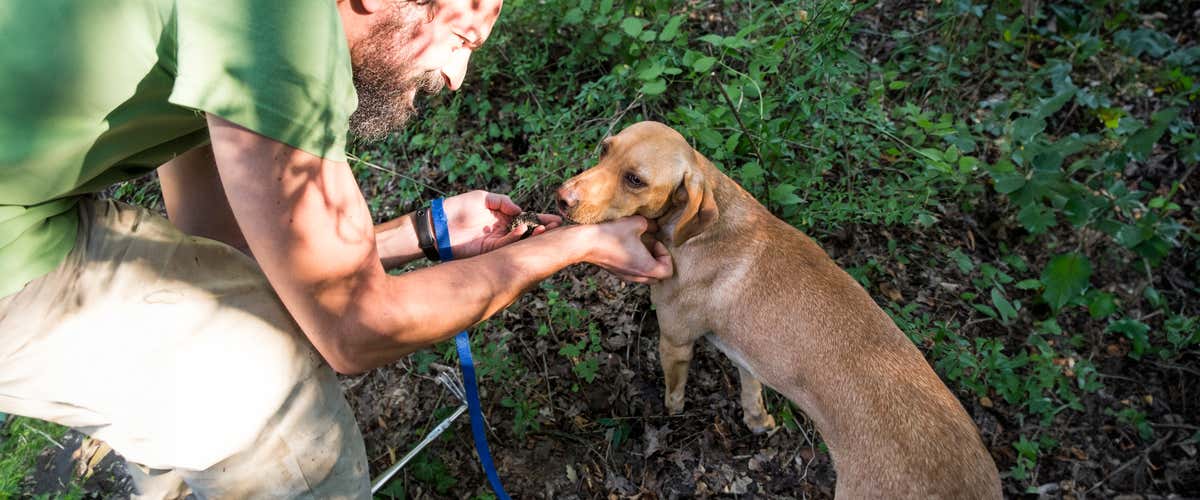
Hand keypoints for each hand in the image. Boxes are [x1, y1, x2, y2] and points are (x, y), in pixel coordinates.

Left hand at [440, 190, 561, 258]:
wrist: (439, 224)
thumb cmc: (459, 207)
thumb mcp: (483, 197)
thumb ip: (503, 202)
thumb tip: (520, 210)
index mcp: (503, 217)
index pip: (527, 218)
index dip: (541, 219)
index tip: (556, 219)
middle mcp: (503, 230)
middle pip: (528, 231)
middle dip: (543, 229)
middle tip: (556, 227)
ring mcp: (497, 241)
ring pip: (520, 240)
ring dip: (533, 235)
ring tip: (544, 229)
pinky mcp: (489, 250)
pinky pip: (506, 244)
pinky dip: (516, 238)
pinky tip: (522, 230)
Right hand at [582, 216, 673, 283]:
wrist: (586, 243)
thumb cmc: (612, 234)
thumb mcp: (636, 223)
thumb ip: (649, 224)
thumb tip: (653, 226)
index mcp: (646, 268)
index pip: (667, 271)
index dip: (666, 255)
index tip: (655, 242)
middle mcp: (637, 276)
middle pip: (657, 276)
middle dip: (658, 261)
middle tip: (651, 246)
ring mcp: (625, 277)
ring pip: (645, 276)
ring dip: (647, 263)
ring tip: (640, 246)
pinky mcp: (616, 273)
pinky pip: (633, 273)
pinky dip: (636, 263)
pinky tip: (627, 248)